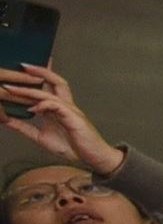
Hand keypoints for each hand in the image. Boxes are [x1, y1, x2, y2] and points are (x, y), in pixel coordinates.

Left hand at [0, 64, 117, 173]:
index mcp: (59, 108)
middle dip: (40, 71)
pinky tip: (32, 108)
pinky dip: (43, 105)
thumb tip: (6, 120)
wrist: (93, 158)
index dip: (38, 75)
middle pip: (55, 81)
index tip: (22, 68)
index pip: (49, 87)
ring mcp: (71, 111)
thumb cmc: (73, 147)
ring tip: (15, 88)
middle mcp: (66, 105)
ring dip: (32, 89)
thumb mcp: (41, 137)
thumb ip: (24, 128)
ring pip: (52, 93)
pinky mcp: (74, 118)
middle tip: (23, 65)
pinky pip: (57, 107)